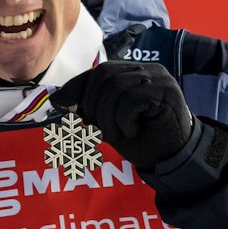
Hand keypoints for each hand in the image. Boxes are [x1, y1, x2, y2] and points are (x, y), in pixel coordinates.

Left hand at [50, 60, 193, 168]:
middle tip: (98, 129)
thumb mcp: (105, 121)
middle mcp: (147, 70)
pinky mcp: (167, 90)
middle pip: (104, 75)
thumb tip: (56, 98)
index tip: (63, 107)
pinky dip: (123, 120)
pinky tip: (133, 131)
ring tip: (116, 133)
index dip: (78, 89)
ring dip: (107, 116)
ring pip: (116, 87)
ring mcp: (159, 78)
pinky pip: (131, 99)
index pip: (98, 72)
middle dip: (92, 105)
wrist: (171, 158)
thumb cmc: (140, 139)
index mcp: (133, 73)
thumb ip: (87, 107)